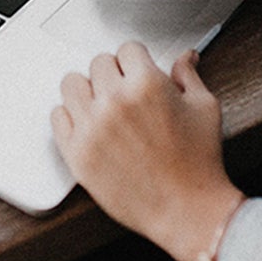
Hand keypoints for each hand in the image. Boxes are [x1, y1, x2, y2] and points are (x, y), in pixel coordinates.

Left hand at [51, 43, 244, 260]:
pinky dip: (70, 117)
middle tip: (125, 93)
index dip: (137, 61)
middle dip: (114, 74)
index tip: (138, 72)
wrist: (187, 211)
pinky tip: (89, 125)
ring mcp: (92, 127)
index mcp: (146, 84)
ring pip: (71, 84)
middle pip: (98, 63)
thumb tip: (185, 57)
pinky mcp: (77, 153)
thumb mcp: (204, 108)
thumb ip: (188, 76)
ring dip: (88, 91)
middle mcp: (115, 101)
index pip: (127, 49)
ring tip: (102, 106)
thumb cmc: (199, 163)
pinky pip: (57, 116)